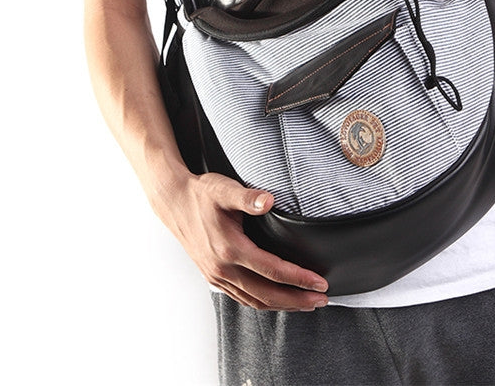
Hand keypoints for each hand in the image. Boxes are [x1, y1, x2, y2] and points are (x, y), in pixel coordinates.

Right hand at [154, 171, 329, 310]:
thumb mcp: (224, 189)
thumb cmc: (200, 194)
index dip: (299, 278)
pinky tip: (276, 300)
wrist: (173, 202)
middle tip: (321, 299)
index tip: (320, 282)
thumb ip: (248, 197)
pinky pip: (242, 298)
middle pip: (267, 294)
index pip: (272, 270)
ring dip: (282, 305)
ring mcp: (216, 276)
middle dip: (297, 299)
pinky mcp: (213, 276)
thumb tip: (269, 200)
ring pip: (254, 300)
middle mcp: (222, 268)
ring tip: (306, 304)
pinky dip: (262, 303)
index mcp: (229, 248)